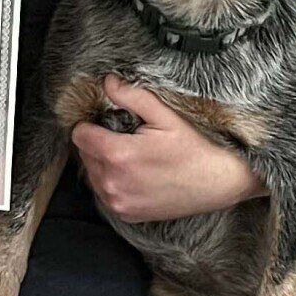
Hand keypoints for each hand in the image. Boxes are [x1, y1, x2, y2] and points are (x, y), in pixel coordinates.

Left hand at [69, 74, 257, 222]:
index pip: (79, 135)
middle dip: (99, 143)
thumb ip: (131, 97)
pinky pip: (104, 193)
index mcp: (117, 155)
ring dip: (104, 164)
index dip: (92, 125)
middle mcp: (112, 182)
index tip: (109, 123)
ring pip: (92, 175)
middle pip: (85, 154)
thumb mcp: (165, 116)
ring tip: (133, 159)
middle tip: (128, 140)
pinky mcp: (124, 214)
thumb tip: (107, 81)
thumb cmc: (193, 148)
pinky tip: (136, 176)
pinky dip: (113, 183)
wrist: (216, 184)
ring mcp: (117, 202)